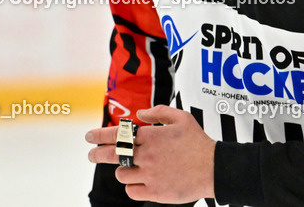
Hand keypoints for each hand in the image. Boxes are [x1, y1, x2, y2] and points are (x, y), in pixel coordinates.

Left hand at [86, 105, 216, 203]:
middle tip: (92, 154)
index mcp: (152, 136)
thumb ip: (159, 112)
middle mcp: (148, 155)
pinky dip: (131, 185)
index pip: (118, 135)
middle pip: (112, 155)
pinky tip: (138, 180)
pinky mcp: (154, 192)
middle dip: (97, 154)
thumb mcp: (182, 118)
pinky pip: (131, 190)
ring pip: (121, 174)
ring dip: (123, 169)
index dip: (100, 135)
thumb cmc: (198, 142)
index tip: (89, 136)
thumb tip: (139, 113)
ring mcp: (150, 175)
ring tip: (130, 167)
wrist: (214, 169)